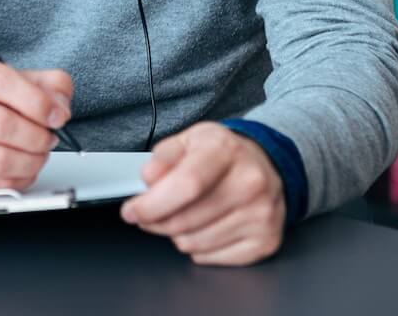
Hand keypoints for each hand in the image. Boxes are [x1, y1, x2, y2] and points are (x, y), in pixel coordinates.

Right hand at [0, 55, 72, 195]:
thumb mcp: (15, 81)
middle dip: (36, 136)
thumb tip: (60, 107)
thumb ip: (47, 85)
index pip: (1, 82)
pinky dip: (17, 181)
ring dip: (29, 162)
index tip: (57, 116)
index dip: (37, 102)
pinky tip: (22, 170)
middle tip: (49, 138)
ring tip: (38, 155)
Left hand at [120, 122, 284, 265]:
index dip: (152, 204)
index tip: (131, 211)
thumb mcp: (188, 141)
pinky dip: (199, 247)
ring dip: (177, 234)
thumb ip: (163, 157)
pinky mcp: (265, 241)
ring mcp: (261, 215)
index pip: (186, 185)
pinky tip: (205, 226)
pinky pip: (211, 257)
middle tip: (148, 214)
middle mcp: (250, 182)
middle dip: (156, 221)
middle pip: (185, 220)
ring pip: (194, 243)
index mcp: (226, 150)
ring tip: (184, 215)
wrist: (264, 166)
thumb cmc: (220, 155)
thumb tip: (149, 177)